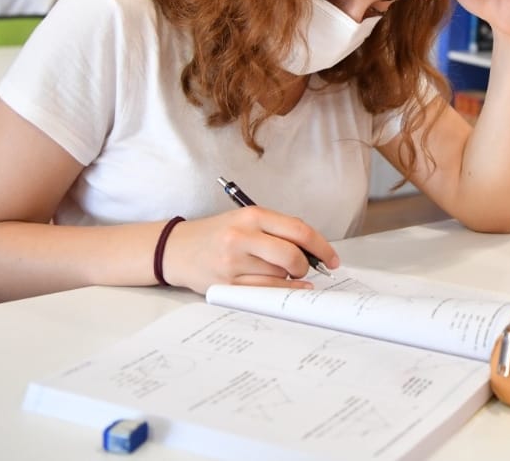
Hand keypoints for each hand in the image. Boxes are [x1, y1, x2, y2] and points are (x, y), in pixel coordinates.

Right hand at [161, 207, 337, 293]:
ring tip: (278, 271)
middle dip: (306, 265)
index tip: (333, 259)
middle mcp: (242, 237)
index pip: (299, 230)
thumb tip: (315, 251)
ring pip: (280, 276)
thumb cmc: (218, 234)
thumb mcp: (247, 220)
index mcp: (252, 216)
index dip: (322, 247)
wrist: (176, 249)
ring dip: (289, 278)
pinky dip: (283, 291)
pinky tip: (289, 287)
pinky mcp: (226, 285)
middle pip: (292, 255)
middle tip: (305, 267)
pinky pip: (264, 292)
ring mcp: (232, 263)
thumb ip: (279, 231)